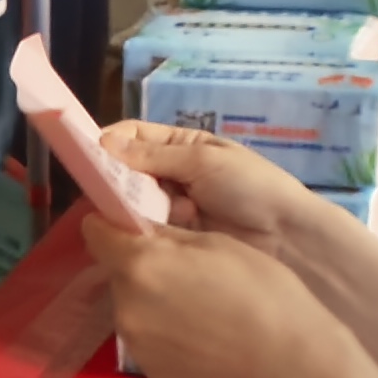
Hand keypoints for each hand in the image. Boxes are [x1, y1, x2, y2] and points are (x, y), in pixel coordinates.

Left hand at [84, 212, 360, 377]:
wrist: (287, 357)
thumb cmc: (259, 287)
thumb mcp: (215, 243)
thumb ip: (166, 235)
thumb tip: (137, 229)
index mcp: (139, 264)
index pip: (97, 234)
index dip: (111, 227)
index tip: (128, 229)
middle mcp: (124, 305)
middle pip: (119, 275)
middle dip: (141, 269)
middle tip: (185, 276)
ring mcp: (135, 344)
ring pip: (132, 309)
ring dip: (151, 304)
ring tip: (197, 311)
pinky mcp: (150, 372)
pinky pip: (148, 342)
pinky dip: (165, 337)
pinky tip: (200, 339)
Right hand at [102, 121, 321, 248]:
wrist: (287, 239)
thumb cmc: (252, 188)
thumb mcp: (205, 161)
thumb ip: (155, 156)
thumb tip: (105, 143)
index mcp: (184, 147)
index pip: (136, 137)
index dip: (111, 143)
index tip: (89, 156)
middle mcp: (173, 176)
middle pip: (128, 171)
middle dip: (113, 179)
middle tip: (98, 192)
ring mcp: (172, 210)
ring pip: (132, 203)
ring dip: (123, 207)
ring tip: (112, 215)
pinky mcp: (173, 240)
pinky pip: (144, 231)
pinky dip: (135, 232)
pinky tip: (124, 236)